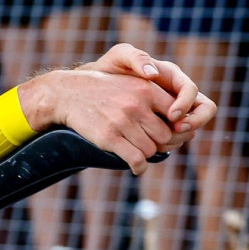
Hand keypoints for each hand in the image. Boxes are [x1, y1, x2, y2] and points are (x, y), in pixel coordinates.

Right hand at [21, 44, 216, 174]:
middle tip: (153, 145)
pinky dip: (139, 167)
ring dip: (147, 154)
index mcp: (146, 89)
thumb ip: (154, 97)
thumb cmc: (103, 90)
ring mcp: (122, 121)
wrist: (68, 94)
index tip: (169, 133)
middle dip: (161, 144)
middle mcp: (136, 104)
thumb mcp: (130, 83)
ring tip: (138, 151)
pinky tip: (136, 166)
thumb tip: (180, 120)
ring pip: (151, 150)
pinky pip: (136, 159)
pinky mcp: (108, 137)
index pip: (177, 115)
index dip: (176, 128)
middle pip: (166, 136)